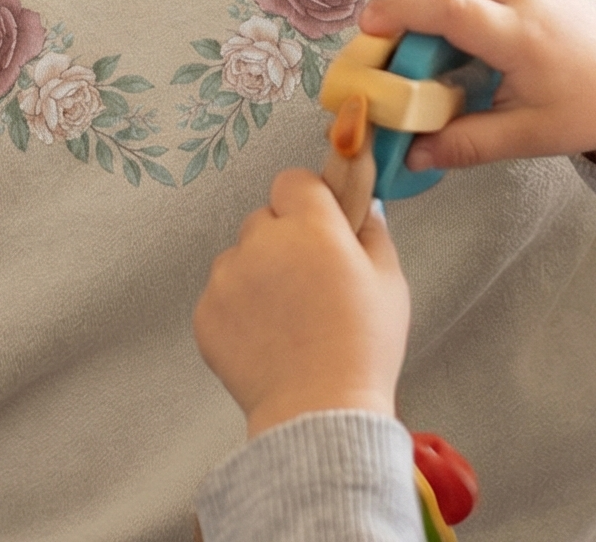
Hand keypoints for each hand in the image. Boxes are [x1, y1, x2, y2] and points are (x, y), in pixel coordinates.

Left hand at [193, 167, 410, 437]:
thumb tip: (364, 207)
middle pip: (264, 220)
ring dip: (258, 276)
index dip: (308, 201)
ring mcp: (227, 276)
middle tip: (309, 283)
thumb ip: (373, 233)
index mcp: (310, 226)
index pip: (294, 180)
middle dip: (283, 241)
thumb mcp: (390, 283)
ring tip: (288, 321)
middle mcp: (262, 241)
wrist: (320, 415)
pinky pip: (221, 295)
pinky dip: (238, 312)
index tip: (320, 224)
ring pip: (240, 258)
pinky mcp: (206, 311)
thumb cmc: (363, 350)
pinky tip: (267, 340)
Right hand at [360, 0, 595, 172]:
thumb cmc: (588, 110)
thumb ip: (467, 143)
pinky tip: (429, 5)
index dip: (402, 11)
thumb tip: (410, 155)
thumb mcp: (529, 137)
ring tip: (393, 14)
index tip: (369, 29)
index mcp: (524, 35)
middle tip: (371, 26)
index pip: (450, 6)